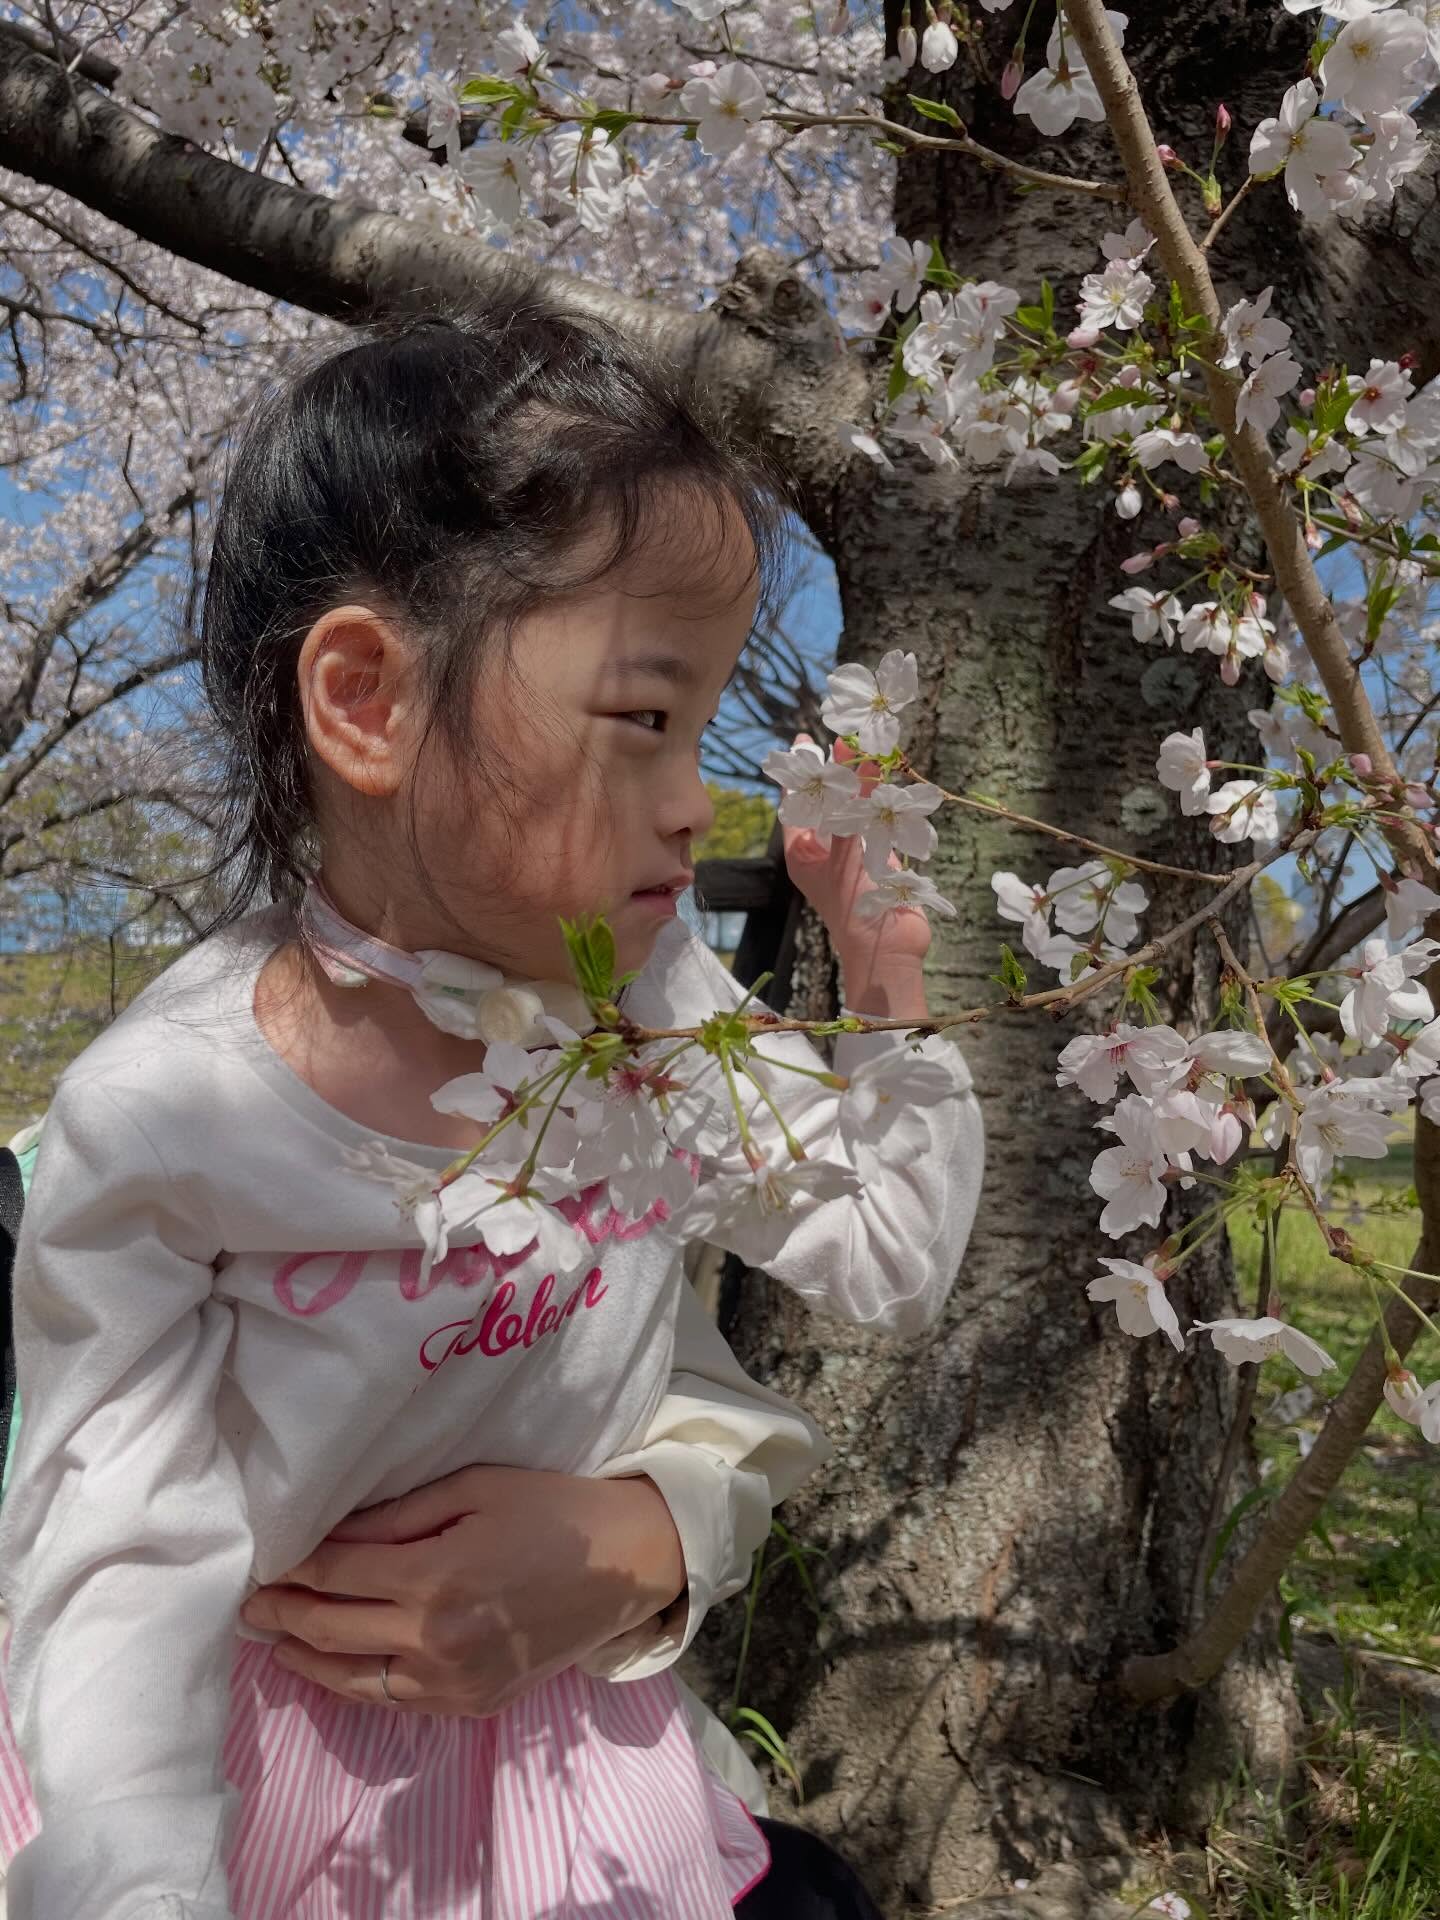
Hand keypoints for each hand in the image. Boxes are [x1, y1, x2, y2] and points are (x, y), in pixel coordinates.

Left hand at [238, 1465, 684, 1715]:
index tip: (263, 1556)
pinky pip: (393, 1699)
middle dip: (281, 1613)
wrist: (625, 1565)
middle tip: (248, 1602)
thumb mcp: (473, 1489)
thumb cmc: (550, 1510)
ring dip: (303, 1658)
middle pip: (330, 1629)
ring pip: (352, 1679)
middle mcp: (435, 1640)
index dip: (293, 1566)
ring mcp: (452, 1683)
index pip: (336, 1573)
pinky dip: (352, 1682)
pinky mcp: (470, 1705)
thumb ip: (397, 1516)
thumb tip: (329, 1532)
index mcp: (434, 1578)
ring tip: (271, 1639)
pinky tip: (332, 1664)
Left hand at [781, 735, 931, 1016]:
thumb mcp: (845, 850)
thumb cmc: (853, 903)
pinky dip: (884, 803)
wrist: (887, 948)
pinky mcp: (880, 858)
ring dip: (864, 784)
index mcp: (802, 850)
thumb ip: (849, 805)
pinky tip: (892, 779)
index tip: (805, 739)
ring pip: (856, 809)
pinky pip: (879, 823)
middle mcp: (825, 849)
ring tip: (870, 751)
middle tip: (846, 739)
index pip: (796, 801)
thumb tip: (850, 760)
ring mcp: (854, 853)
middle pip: (829, 801)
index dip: (800, 771)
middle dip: (837, 772)